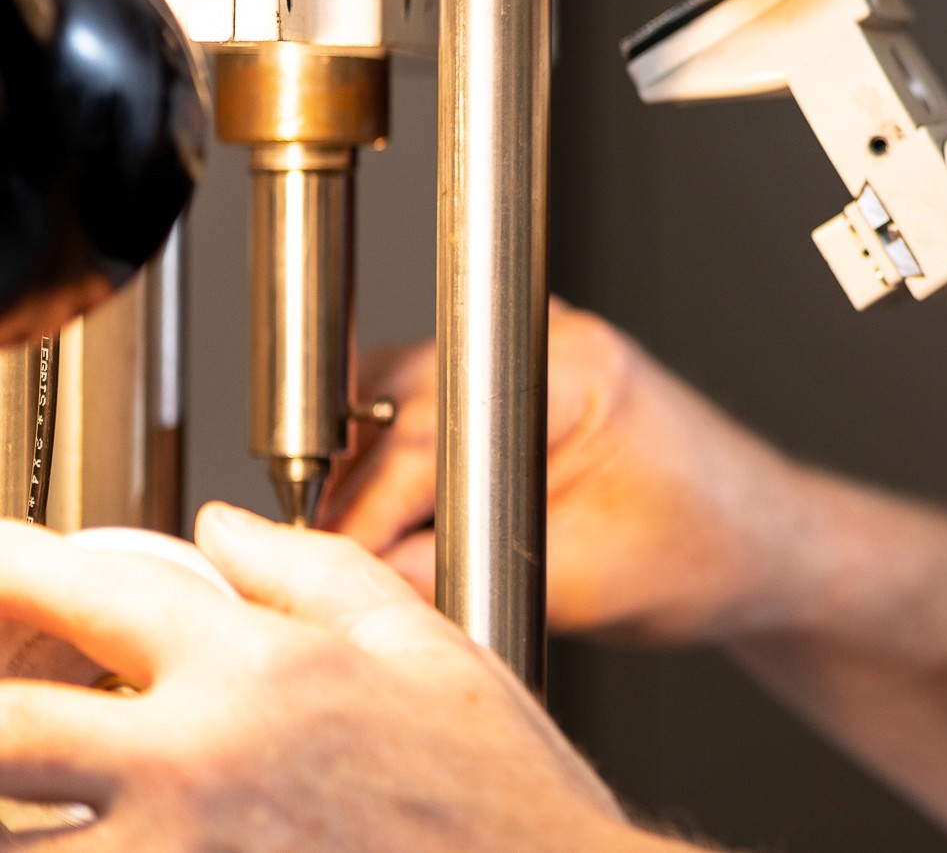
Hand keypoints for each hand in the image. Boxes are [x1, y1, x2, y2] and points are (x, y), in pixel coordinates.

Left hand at [0, 506, 657, 851]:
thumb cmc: (496, 795)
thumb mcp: (423, 646)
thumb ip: (309, 570)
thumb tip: (221, 525)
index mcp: (257, 671)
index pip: (87, 591)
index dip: (4, 566)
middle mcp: (197, 765)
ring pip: (13, 838)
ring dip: (12, 810)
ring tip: (33, 787)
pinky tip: (85, 837)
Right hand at [326, 301, 812, 644]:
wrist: (760, 548)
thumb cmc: (705, 551)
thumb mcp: (577, 582)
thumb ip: (456, 574)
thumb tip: (355, 578)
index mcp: (571, 365)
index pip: (424, 430)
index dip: (366, 506)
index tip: (332, 562)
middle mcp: (547, 339)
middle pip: (393, 404)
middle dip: (359, 489)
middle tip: (349, 568)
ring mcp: (531, 355)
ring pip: (395, 411)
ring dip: (376, 481)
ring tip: (394, 553)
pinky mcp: (520, 386)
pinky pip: (424, 421)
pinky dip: (406, 477)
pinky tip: (424, 531)